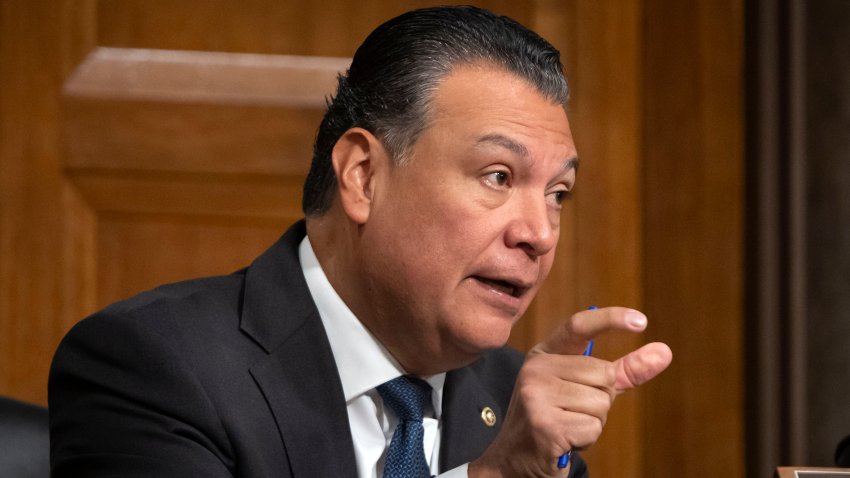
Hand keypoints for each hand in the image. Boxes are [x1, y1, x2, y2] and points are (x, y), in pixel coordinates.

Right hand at [469, 307, 672, 476]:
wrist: (515, 460)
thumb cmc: (555, 420)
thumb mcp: (585, 389)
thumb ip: (622, 371)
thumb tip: (664, 352)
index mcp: (544, 354)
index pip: (579, 326)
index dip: (611, 319)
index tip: (642, 321)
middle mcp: (536, 368)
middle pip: (603, 375)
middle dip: (600, 401)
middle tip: (572, 413)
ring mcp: (536, 395)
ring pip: (600, 404)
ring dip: (592, 423)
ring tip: (567, 427)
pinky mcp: (544, 424)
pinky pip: (592, 427)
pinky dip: (586, 439)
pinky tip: (564, 440)